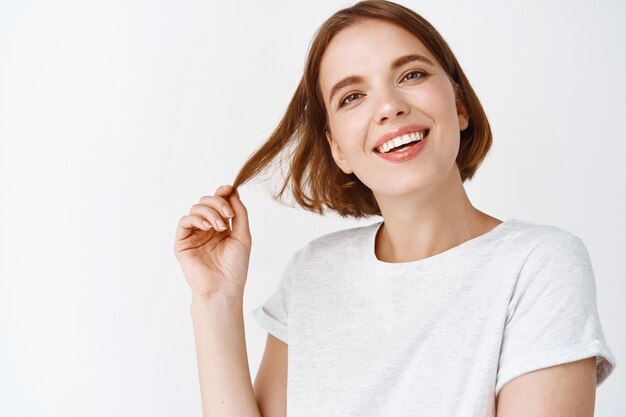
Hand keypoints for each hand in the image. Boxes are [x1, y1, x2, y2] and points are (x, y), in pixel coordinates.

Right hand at [173, 185, 251, 299]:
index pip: (218, 203)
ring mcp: (194, 235)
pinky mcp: (182, 242)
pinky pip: (185, 221)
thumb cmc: (235, 267)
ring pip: (196, 208)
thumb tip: (232, 192)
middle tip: (228, 214)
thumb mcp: (243, 235)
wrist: (224, 288)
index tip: (229, 188)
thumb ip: (239, 213)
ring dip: (210, 212)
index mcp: (221, 227)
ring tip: (220, 227)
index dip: (222, 192)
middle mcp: (206, 229)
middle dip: (218, 203)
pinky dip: (197, 218)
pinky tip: (208, 227)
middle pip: (207, 201)